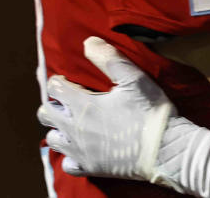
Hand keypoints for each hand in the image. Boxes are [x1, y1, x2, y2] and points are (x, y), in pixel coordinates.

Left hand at [37, 37, 192, 189]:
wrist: (164, 147)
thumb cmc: (149, 110)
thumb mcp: (133, 77)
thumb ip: (108, 58)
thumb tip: (88, 42)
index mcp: (82, 104)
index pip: (54, 88)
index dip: (59, 80)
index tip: (71, 80)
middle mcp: (74, 129)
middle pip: (45, 114)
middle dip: (53, 104)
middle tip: (70, 101)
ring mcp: (80, 151)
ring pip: (53, 139)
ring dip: (59, 129)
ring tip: (74, 123)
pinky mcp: (90, 167)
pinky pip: (68, 164)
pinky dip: (71, 155)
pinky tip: (83, 147)